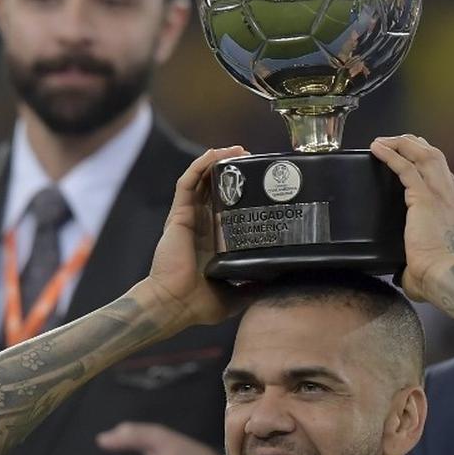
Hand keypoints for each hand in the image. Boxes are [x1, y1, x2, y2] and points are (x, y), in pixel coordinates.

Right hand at [145, 146, 249, 328]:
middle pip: (216, 188)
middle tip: (253, 158)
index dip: (243, 192)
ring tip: (237, 149)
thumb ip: (255, 287)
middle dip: (233, 170)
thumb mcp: (237, 296)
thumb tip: (279, 282)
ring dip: (218, 160)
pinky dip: (200, 165)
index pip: (228, 207)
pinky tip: (215, 153)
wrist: (174, 306)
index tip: (263, 182)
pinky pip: (187, 183)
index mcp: (215, 240)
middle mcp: (202, 225)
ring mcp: (189, 218)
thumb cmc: (199, 304)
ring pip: (202, 179)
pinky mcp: (179, 215)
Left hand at [369, 135, 453, 300]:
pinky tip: (377, 149)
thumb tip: (402, 268)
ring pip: (424, 155)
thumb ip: (418, 253)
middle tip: (396, 141)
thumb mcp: (430, 256)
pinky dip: (391, 155)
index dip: (428, 161)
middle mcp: (450, 197)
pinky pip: (406, 168)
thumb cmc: (433, 274)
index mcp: (453, 210)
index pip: (443, 176)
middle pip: (436, 157)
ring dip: (403, 144)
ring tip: (383, 141)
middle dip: (415, 144)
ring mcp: (439, 195)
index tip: (412, 156)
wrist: (440, 274)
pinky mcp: (423, 197)